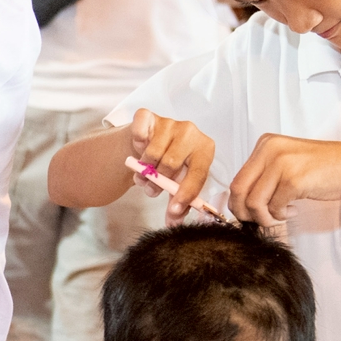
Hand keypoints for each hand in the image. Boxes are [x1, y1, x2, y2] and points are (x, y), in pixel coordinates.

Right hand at [123, 109, 220, 224]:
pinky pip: (139, 135)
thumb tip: (174, 224)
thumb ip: (177, 205)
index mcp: (204, 148)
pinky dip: (136, 146)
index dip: (185, 193)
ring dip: (143, 169)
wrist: (147, 143)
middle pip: (171, 164)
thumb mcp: (176, 185)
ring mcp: (169, 121)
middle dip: (158, 182)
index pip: (197, 173)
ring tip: (144, 173)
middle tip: (151, 189)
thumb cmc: (167, 166)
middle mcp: (190, 131)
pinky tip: (139, 149)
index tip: (174, 209)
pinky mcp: (148, 115)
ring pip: (152, 154)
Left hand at [225, 133, 340, 225]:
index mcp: (265, 144)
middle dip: (245, 213)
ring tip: (280, 215)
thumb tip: (241, 202)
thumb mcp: (288, 163)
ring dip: (265, 217)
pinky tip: (294, 210)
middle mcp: (269, 150)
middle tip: (261, 220)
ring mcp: (281, 163)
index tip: (251, 213)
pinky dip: (281, 215)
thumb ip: (265, 176)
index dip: (239, 203)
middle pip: (238, 191)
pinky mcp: (294, 180)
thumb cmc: (326, 167)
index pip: (237, 179)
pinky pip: (273, 207)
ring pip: (253, 202)